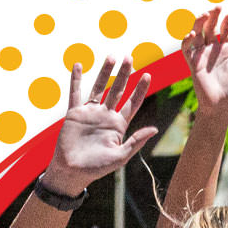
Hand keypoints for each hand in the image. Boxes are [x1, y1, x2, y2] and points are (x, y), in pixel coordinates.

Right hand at [46, 57, 156, 194]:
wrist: (72, 171)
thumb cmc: (97, 168)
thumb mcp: (120, 156)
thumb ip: (136, 141)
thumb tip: (155, 129)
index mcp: (118, 126)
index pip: (132, 104)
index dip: (140, 89)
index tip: (147, 75)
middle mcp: (105, 116)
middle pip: (117, 90)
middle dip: (124, 74)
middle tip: (130, 57)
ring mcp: (90, 112)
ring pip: (98, 87)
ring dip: (104, 71)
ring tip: (111, 56)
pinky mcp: (74, 113)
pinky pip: (75, 92)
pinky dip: (76, 79)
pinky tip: (78, 65)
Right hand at [183, 6, 227, 113]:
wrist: (222, 106)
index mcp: (226, 50)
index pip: (225, 30)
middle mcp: (213, 49)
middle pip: (210, 27)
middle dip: (213, 16)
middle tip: (218, 6)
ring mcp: (202, 55)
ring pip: (197, 33)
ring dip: (199, 22)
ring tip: (205, 13)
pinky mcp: (193, 63)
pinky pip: (186, 49)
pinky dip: (187, 40)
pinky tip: (192, 34)